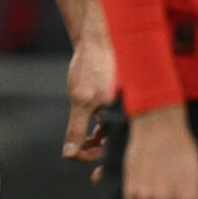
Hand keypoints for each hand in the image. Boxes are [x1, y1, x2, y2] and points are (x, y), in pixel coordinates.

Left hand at [64, 32, 114, 166]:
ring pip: (109, 136)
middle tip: (74, 150)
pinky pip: (110, 125)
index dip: (89, 156)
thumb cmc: (91, 68)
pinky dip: (97, 130)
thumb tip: (69, 155)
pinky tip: (87, 126)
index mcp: (124, 118)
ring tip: (78, 140)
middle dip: (91, 150)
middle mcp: (128, 116)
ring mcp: (123, 110)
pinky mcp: (117, 103)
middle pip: (111, 146)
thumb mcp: (80, 100)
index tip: (73, 154)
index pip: (109, 151)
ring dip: (92, 140)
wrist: (97, 42)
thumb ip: (76, 129)